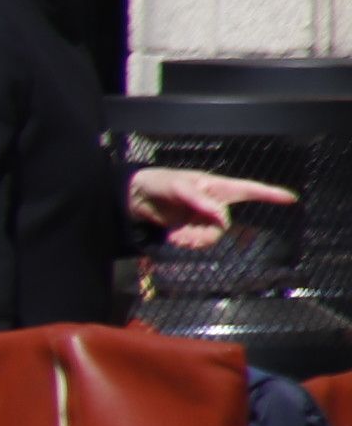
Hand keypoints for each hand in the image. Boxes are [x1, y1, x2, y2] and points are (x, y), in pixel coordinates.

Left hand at [129, 164, 295, 250]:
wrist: (134, 196)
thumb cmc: (159, 182)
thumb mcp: (180, 187)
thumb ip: (202, 201)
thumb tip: (223, 217)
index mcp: (216, 187)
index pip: (248, 189)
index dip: (270, 194)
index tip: (291, 198)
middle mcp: (212, 204)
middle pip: (224, 225)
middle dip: (207, 233)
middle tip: (187, 234)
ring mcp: (201, 217)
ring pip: (210, 237)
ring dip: (194, 240)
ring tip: (177, 236)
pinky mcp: (189, 228)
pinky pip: (196, 241)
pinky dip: (186, 243)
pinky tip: (173, 238)